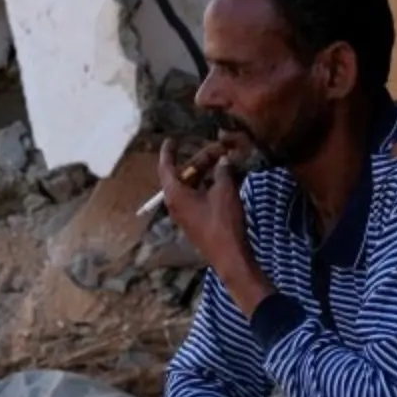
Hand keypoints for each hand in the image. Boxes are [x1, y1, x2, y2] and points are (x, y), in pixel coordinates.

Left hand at [157, 136, 251, 272]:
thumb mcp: (225, 191)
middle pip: (184, 175)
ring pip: (193, 186)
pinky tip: (225, 180)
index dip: (169, 152)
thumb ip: (223, 171)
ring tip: (225, 161)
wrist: (230, 256)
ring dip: (207, 173)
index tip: (171, 140)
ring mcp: (185, 214)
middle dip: (201, 160)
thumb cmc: (224, 223)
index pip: (166, 167)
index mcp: (175, 194)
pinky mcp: (196, 222)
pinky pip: (198, 197)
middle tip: (219, 149)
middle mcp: (176, 204)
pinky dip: (209, 186)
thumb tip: (224, 160)